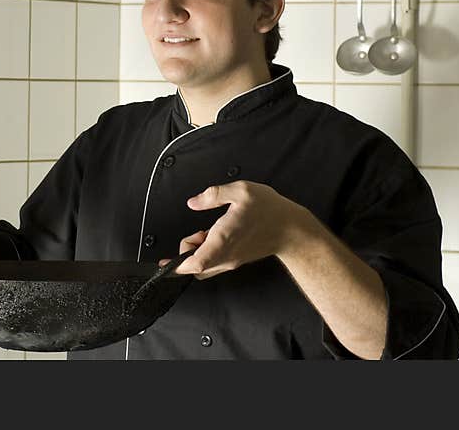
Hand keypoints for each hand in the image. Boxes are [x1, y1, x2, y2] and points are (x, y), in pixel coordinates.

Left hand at [158, 180, 308, 278]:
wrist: (293, 230)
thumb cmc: (270, 210)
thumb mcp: (241, 191)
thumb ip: (213, 195)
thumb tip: (193, 202)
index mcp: (223, 240)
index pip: (195, 264)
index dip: (177, 265)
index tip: (165, 262)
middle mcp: (226, 255)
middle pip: (195, 268)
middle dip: (186, 253)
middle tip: (194, 234)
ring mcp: (232, 261)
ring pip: (204, 267)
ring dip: (196, 253)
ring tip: (204, 232)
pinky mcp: (236, 260)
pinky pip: (214, 263)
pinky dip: (206, 253)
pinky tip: (213, 235)